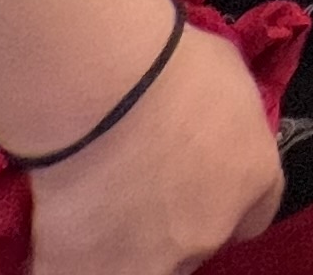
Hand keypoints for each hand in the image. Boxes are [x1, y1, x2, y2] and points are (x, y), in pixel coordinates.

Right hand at [23, 21, 284, 274]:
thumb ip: (221, 110)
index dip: (224, 197)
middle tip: (138, 184)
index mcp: (253, 175)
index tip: (198, 181)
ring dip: (123, 247)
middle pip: (198, 239)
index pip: (254, 212)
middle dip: (173, 219)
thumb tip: (202, 108)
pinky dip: (68, 257)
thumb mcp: (221, 70)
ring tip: (95, 212)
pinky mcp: (88, 270)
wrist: (104, 88)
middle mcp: (211, 227)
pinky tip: (58, 230)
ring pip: (144, 266)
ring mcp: (153, 258)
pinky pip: (74, 271)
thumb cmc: (168, 59)